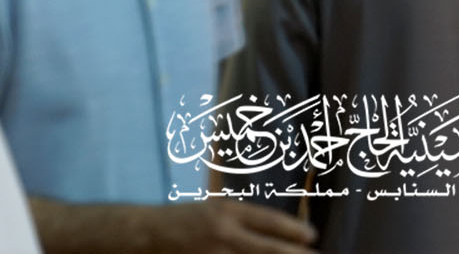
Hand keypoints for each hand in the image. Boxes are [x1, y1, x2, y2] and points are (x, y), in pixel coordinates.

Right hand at [153, 200, 315, 252]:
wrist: (146, 235)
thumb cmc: (184, 221)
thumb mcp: (215, 210)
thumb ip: (243, 222)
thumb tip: (280, 233)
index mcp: (227, 212)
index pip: (268, 221)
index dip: (293, 230)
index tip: (313, 236)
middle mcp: (223, 234)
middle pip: (268, 249)